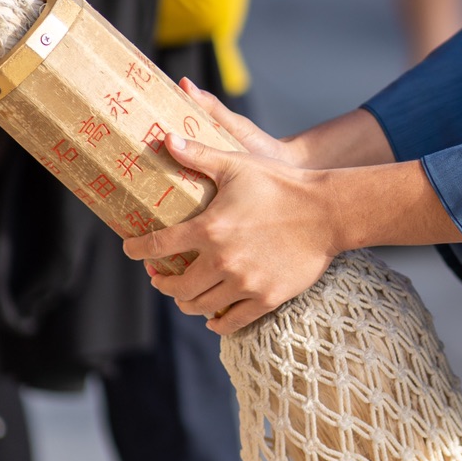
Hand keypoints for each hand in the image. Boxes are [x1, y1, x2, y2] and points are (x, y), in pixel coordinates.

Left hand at [122, 91, 460, 331]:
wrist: (330, 212)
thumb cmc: (282, 184)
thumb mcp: (238, 165)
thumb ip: (199, 155)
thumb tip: (165, 138)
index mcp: (209, 229)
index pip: (158, 246)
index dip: (137, 250)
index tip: (131, 250)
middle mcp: (222, 261)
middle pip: (176, 285)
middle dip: (161, 281)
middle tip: (159, 275)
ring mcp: (245, 283)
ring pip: (200, 306)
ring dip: (186, 302)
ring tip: (184, 294)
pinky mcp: (266, 298)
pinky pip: (231, 322)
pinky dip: (217, 322)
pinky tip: (213, 317)